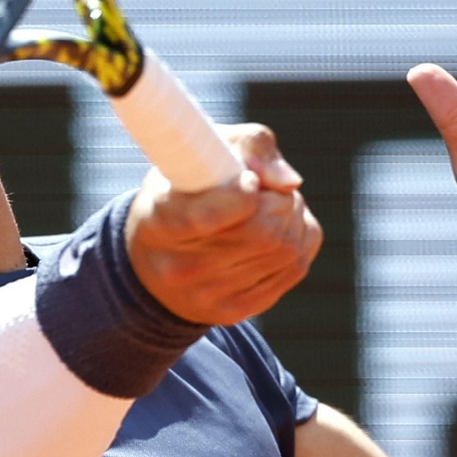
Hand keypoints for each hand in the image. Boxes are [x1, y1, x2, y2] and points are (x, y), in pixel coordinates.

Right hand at [125, 123, 322, 323]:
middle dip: (281, 200)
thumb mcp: (198, 152)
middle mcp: (180, 267)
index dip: (244, 194)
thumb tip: (290, 183)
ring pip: (287, 249)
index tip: (249, 180)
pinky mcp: (235, 310)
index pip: (209, 217)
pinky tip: (280, 228)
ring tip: (272, 205)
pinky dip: (300, 239)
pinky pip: (296, 267)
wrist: (156, 259)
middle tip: (268, 188)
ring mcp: (208, 295)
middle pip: (263, 232)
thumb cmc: (183, 190)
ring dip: (293, 217)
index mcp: (159, 221)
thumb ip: (248, 146)